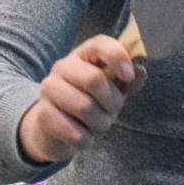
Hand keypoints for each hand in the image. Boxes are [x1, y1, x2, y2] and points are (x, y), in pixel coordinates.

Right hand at [18, 35, 146, 163]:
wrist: (52, 127)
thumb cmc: (86, 103)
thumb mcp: (110, 91)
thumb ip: (127, 82)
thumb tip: (140, 72)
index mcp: (83, 55)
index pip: (100, 44)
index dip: (118, 58)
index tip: (128, 77)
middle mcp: (62, 67)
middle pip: (94, 79)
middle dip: (111, 103)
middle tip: (112, 112)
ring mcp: (49, 89)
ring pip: (85, 108)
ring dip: (100, 124)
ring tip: (97, 125)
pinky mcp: (43, 114)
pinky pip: (75, 132)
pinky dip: (85, 140)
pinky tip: (82, 136)